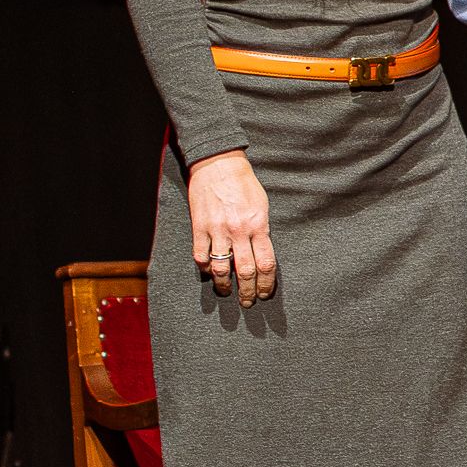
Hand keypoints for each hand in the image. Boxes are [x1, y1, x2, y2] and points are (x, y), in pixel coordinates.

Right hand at [187, 149, 276, 305]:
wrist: (219, 165)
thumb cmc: (244, 185)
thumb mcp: (262, 206)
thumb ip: (262, 231)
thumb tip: (263, 255)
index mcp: (259, 225)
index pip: (266, 264)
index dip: (267, 283)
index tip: (265, 293)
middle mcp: (239, 231)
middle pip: (245, 271)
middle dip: (248, 291)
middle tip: (248, 302)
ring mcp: (218, 230)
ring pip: (220, 268)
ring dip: (224, 285)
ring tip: (227, 292)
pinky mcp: (199, 227)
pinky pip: (201, 255)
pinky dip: (204, 268)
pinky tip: (208, 272)